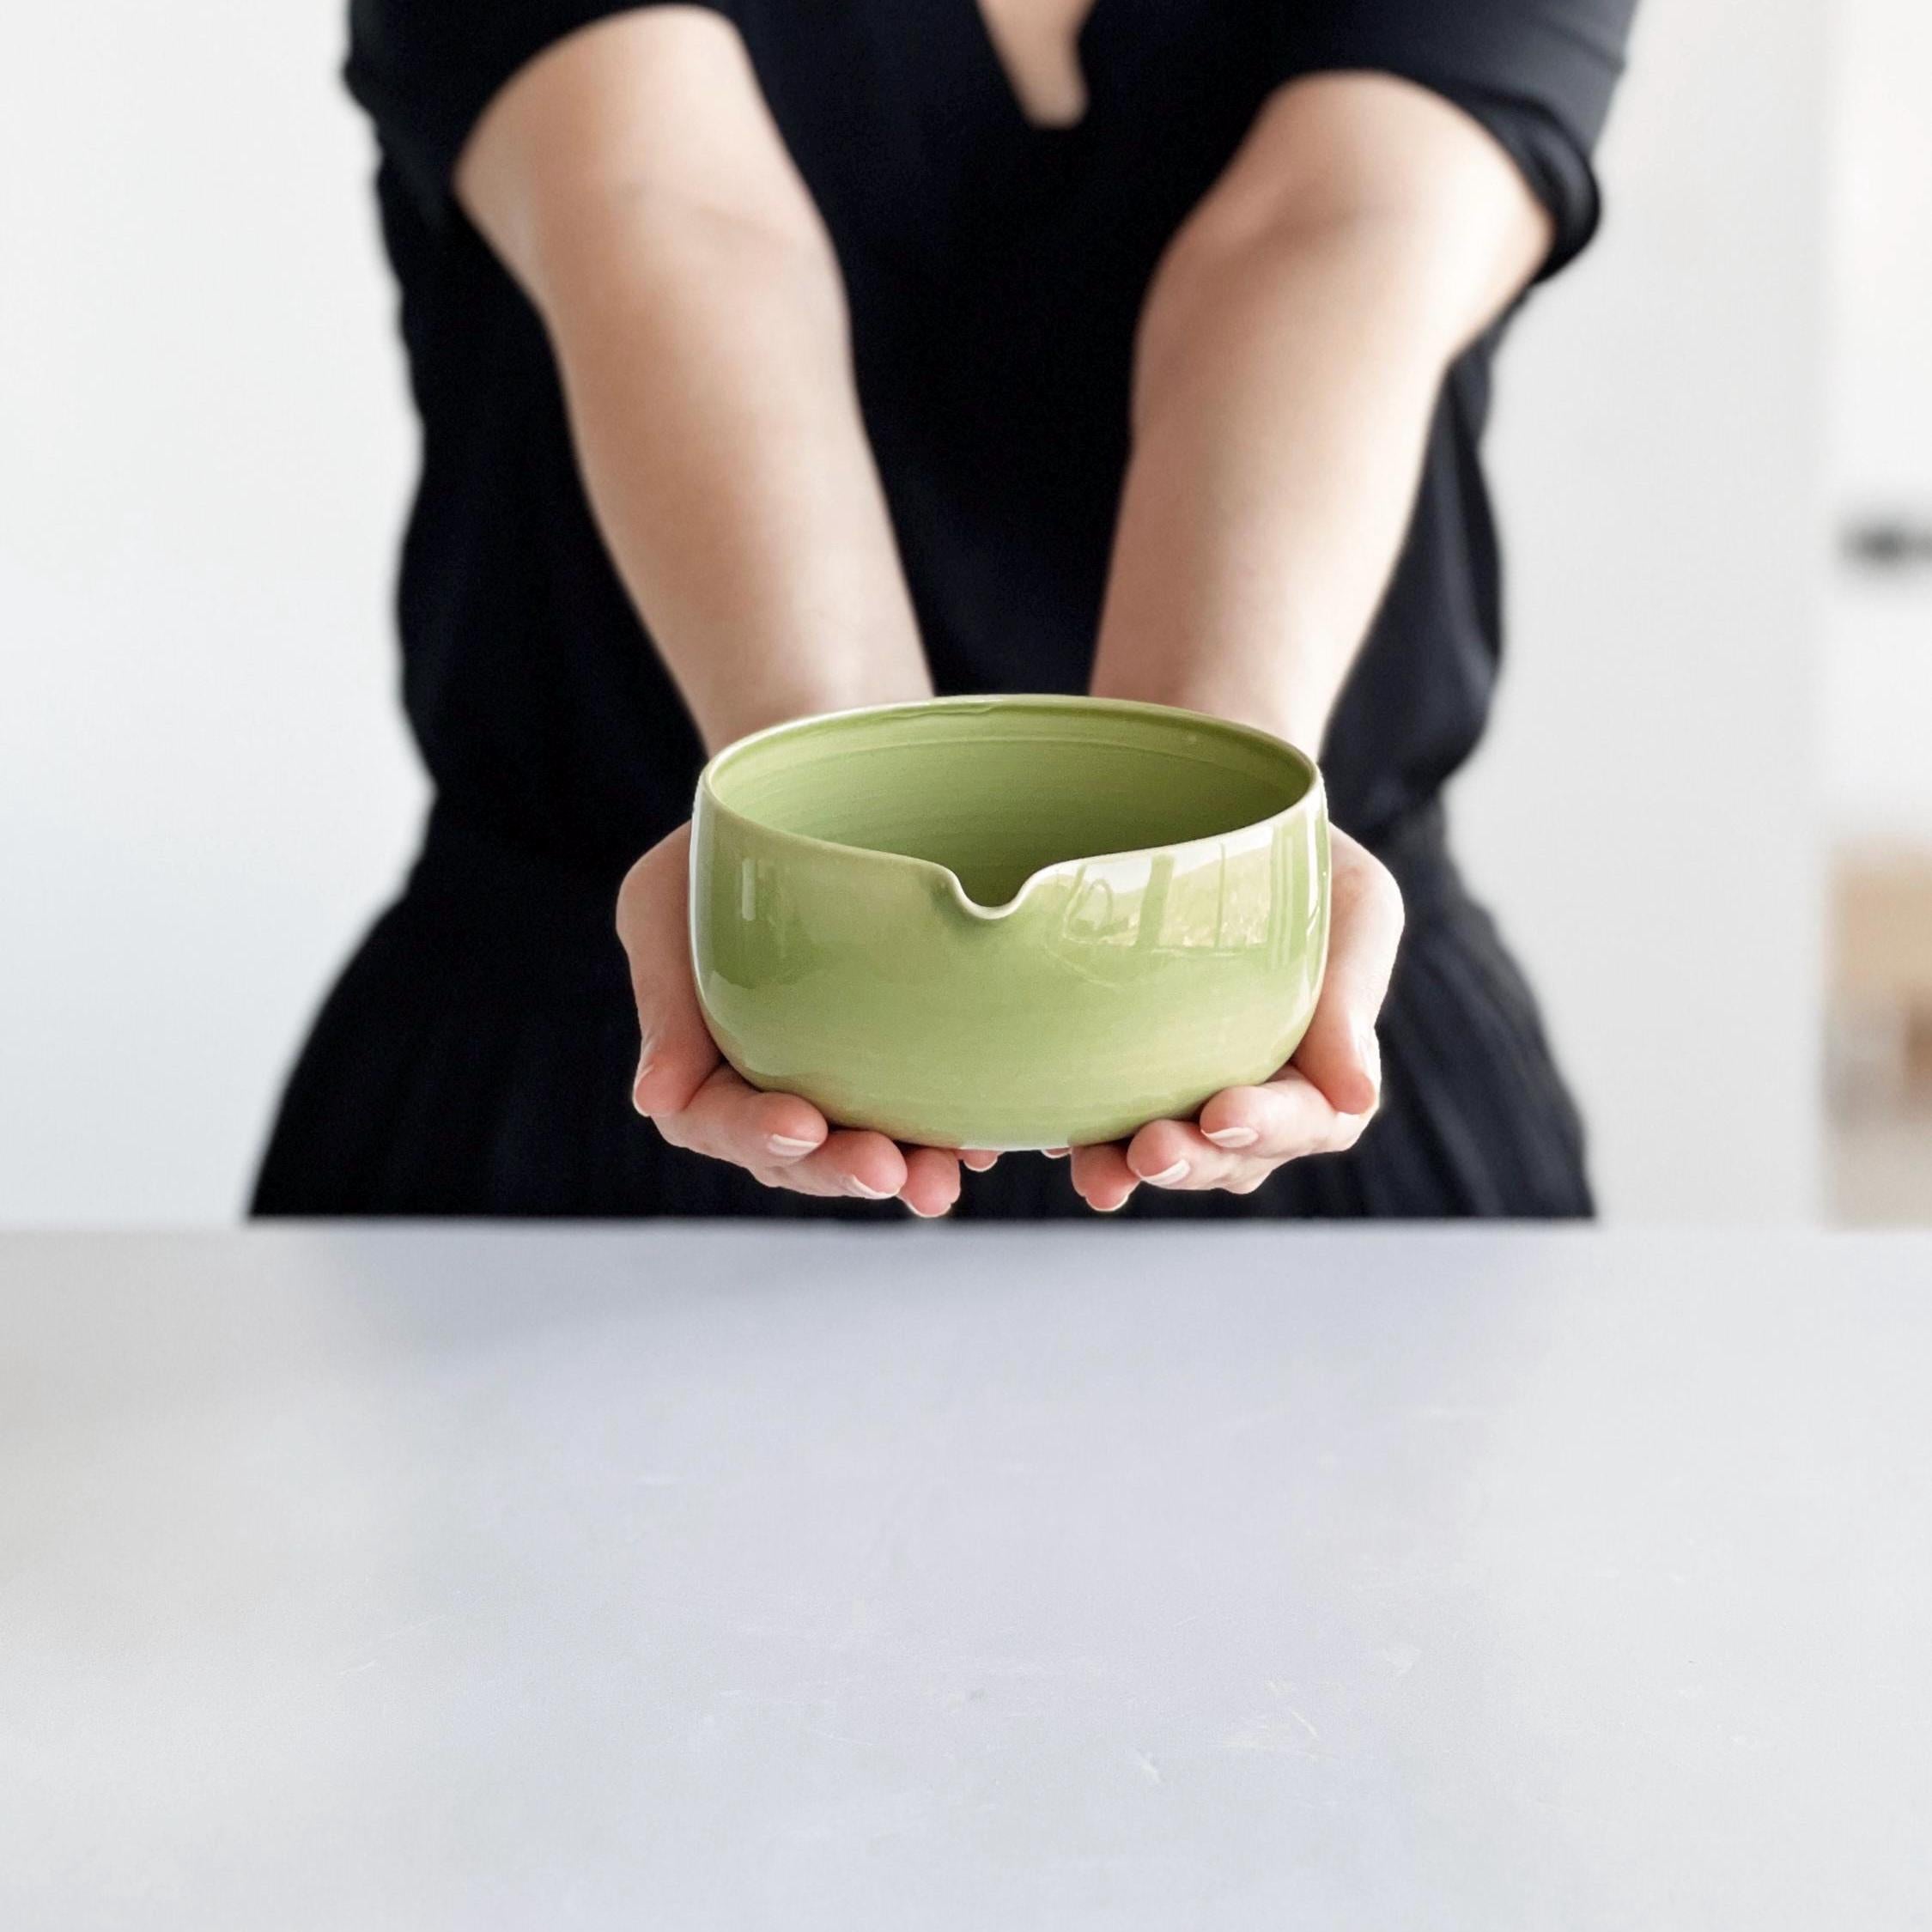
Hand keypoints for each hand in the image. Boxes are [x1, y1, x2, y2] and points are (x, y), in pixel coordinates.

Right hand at [618, 822, 991, 1215]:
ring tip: (942, 1180)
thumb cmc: (720, 847)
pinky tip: (980, 1142)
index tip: (801, 1126)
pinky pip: (926, 1116)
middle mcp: (769, 1085)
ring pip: (863, 1149)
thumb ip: (664, 996)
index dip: (754, 1135)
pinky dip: (951, 1135)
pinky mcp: (901, 1064)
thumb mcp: (665, 899)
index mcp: (698, 1060)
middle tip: (887, 1170)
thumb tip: (654, 1099)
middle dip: (838, 1169)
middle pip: (796, 1155)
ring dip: (904, 1172)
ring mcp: (838, 1081)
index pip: (712, 1120)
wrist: (808, 795)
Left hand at [1068, 827, 1403, 1209]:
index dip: (1270, 1128)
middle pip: (1230, 1157)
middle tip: (1151, 1150)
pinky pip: (1090, 1121)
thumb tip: (1358, 1095)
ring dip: (1126, 1168)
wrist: (1217, 807)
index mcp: (1318, 1066)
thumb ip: (1352, 993)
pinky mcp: (1113, 1074)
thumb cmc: (1306, 859)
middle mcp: (1250, 1093)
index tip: (1223, 1112)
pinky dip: (1066, 1138)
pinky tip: (1038, 1139)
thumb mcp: (1352, 902)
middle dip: (1192, 1162)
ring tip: (1094, 1171)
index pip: (1310, 1121)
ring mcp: (1179, 1090)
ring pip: (1161, 1155)